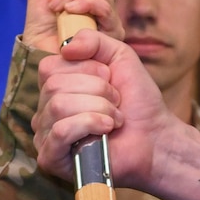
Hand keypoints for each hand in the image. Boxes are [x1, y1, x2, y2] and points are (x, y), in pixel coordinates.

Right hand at [34, 29, 174, 188]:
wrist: (155, 137)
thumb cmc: (136, 101)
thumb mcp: (119, 56)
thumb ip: (93, 39)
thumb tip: (66, 47)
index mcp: (54, 87)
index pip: (49, 66)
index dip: (86, 69)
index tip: (109, 80)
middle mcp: (45, 110)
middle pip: (54, 86)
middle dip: (97, 90)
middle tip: (116, 102)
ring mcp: (45, 136)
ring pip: (59, 106)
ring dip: (98, 108)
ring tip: (114, 119)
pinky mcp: (51, 159)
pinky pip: (60, 131)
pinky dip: (89, 124)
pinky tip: (106, 130)